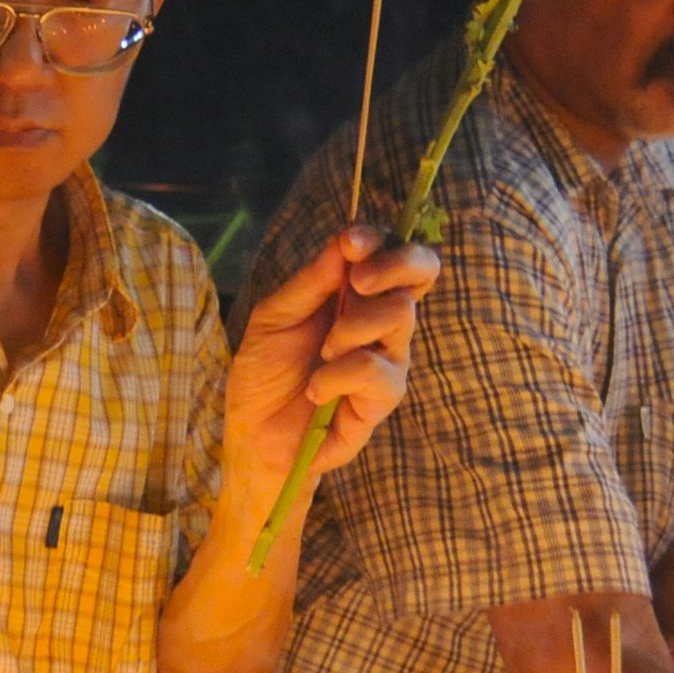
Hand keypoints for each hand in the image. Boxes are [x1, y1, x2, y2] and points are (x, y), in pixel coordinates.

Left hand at [226, 224, 440, 483]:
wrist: (253, 431)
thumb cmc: (265, 370)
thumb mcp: (274, 317)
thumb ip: (310, 282)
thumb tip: (346, 241)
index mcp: (358, 295)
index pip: (394, 254)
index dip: (383, 241)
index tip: (351, 242)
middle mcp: (382, 321)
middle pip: (420, 274)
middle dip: (390, 266)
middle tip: (357, 282)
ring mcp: (388, 359)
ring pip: (398, 317)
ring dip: (351, 328)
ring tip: (322, 352)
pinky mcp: (383, 398)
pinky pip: (374, 370)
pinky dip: (336, 376)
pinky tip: (315, 390)